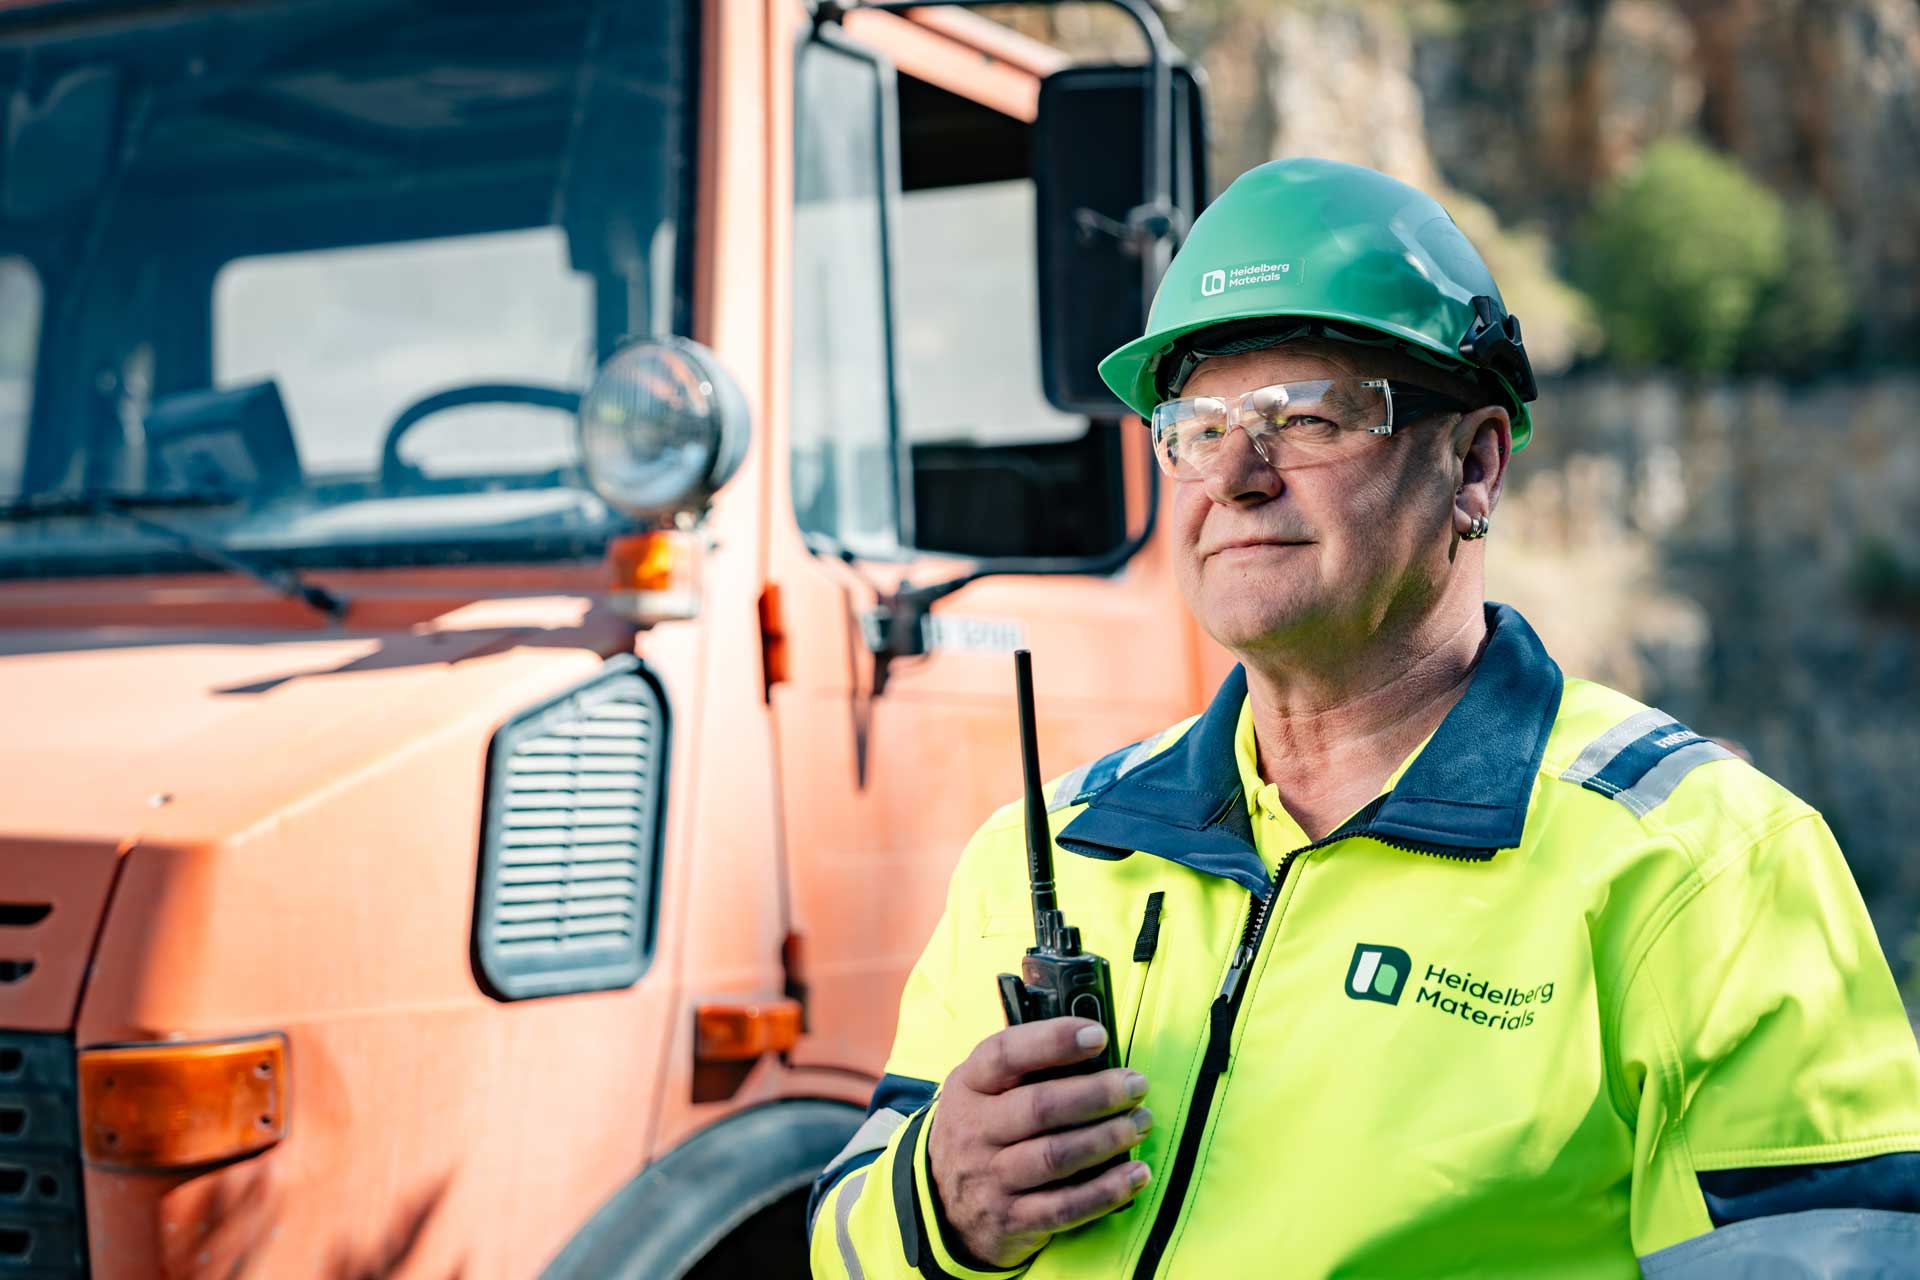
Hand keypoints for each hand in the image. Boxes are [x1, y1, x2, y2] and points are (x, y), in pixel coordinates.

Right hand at [927, 1019, 1152, 1269]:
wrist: (942, 1207)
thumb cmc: (982, 1131)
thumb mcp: (982, 1091)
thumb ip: (1025, 1067)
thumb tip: (1094, 1046)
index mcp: (969, 1086)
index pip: (1005, 1054)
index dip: (1054, 1041)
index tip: (1098, 1036)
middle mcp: (975, 1131)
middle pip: (1039, 1107)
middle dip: (1097, 1094)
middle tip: (1136, 1085)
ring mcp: (991, 1178)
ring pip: (1056, 1156)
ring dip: (1108, 1138)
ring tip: (1141, 1123)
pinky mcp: (1012, 1220)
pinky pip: (1065, 1207)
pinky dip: (1107, 1190)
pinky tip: (1137, 1174)